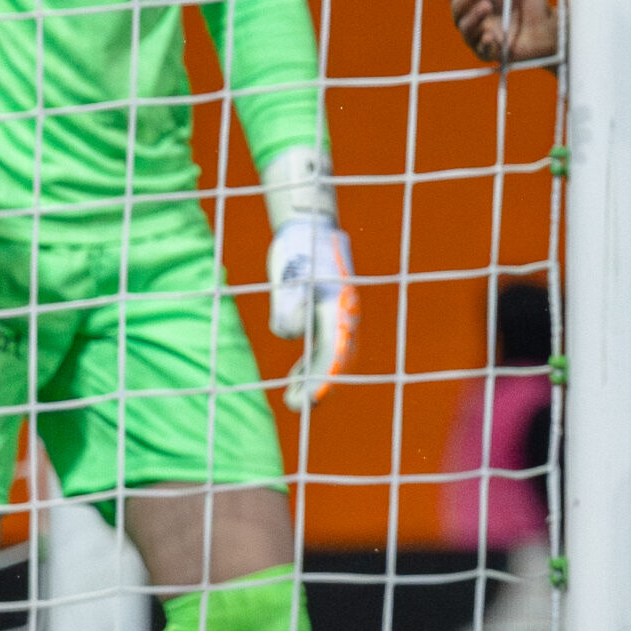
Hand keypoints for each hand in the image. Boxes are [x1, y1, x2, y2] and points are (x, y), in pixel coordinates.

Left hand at [268, 217, 356, 410]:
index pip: (334, 353)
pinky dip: (309, 364)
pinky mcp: (322, 311)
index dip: (323, 380)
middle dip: (319, 386)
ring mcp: (334, 314)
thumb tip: (292, 334)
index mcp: (337, 308)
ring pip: (330, 355)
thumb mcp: (291, 277)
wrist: (308, 225)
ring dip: (314, 378)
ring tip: (293, 399)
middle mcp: (341, 314)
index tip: (308, 400)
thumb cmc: (300, 249)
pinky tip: (294, 377)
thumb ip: (289, 306)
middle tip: (296, 406)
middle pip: (337, 359)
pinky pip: (320, 345)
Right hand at [449, 0, 559, 63]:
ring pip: (462, 26)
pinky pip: (479, 50)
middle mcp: (471, 11)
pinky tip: (495, 37)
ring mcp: (478, 33)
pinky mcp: (491, 52)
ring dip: (472, 15)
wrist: (551, 25)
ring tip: (486, 6)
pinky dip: (485, 43)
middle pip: (454, 2)